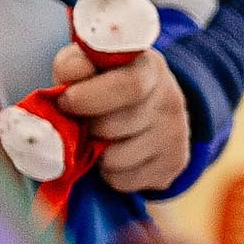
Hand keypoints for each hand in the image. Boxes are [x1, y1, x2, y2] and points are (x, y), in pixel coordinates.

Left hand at [54, 44, 190, 192]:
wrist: (147, 106)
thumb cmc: (105, 82)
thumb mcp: (87, 64)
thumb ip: (73, 65)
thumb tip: (71, 77)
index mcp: (149, 68)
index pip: (129, 86)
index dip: (89, 98)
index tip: (66, 102)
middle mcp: (171, 100)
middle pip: (116, 126)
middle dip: (87, 129)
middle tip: (82, 124)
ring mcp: (177, 135)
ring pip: (117, 159)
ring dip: (95, 155)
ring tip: (98, 140)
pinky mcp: (175, 164)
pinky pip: (125, 180)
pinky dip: (109, 173)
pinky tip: (114, 155)